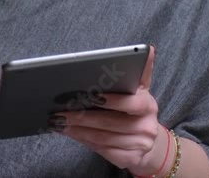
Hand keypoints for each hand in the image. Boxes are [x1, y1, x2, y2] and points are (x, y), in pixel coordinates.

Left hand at [51, 44, 166, 174]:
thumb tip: (148, 48)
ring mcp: (139, 145)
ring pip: (102, 137)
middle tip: (61, 111)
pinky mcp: (130, 159)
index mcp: (148, 105)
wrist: (149, 144)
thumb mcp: (140, 91)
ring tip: (59, 121)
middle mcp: (146, 126)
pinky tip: (70, 133)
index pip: (131, 103)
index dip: (112, 100)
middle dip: (82, 117)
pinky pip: (102, 150)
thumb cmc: (136, 111)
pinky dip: (84, 141)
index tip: (92, 95)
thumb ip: (140, 71)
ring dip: (78, 129)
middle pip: (110, 122)